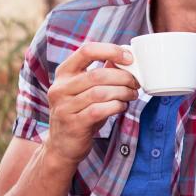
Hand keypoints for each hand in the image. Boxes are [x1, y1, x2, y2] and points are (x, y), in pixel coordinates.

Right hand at [46, 42, 138, 164]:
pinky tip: (122, 107)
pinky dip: (116, 106)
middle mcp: (60, 88)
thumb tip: (125, 56)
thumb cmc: (80, 113)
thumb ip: (102, 72)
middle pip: (97, 75)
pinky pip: (100, 110)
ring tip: (132, 95)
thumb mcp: (87, 89)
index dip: (111, 50)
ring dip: (122, 93)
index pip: (86, 50)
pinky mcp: (73, 124)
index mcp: (64, 72)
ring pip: (100, 93)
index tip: (130, 58)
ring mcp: (64, 107)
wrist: (63, 146)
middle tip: (135, 83)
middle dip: (123, 77)